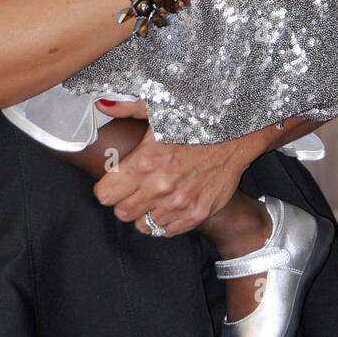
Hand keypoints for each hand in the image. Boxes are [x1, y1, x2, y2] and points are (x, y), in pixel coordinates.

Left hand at [92, 108, 248, 236]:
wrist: (236, 134)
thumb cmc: (195, 119)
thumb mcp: (159, 108)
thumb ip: (126, 110)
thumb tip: (101, 105)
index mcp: (145, 162)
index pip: (105, 195)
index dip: (107, 187)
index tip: (114, 180)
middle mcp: (160, 187)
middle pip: (121, 213)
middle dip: (123, 200)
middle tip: (134, 186)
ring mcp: (179, 204)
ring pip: (142, 225)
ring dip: (144, 211)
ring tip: (154, 193)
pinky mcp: (196, 215)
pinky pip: (166, 231)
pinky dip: (165, 220)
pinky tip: (170, 201)